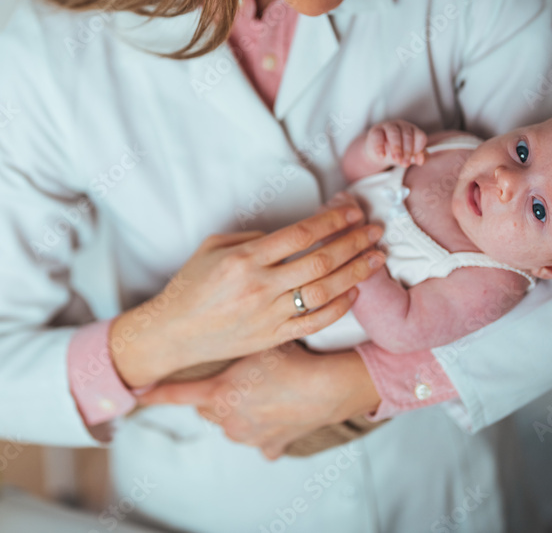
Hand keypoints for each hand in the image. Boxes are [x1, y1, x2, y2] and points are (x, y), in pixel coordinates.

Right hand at [110, 202, 385, 387]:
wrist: (174, 332)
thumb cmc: (191, 285)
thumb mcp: (212, 247)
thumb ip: (251, 237)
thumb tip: (287, 236)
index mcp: (245, 259)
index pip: (300, 235)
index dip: (332, 222)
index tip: (352, 213)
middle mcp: (260, 287)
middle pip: (320, 261)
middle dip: (354, 243)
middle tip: (376, 231)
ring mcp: (269, 315)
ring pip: (325, 292)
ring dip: (356, 273)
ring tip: (377, 258)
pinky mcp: (273, 337)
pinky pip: (315, 322)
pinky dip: (339, 307)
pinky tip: (354, 292)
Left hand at [138, 342, 380, 459]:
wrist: (327, 388)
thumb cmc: (289, 360)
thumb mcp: (254, 342)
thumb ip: (230, 335)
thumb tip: (212, 319)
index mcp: (218, 395)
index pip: (175, 395)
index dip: (154, 394)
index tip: (138, 393)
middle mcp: (228, 420)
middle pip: (206, 407)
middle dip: (211, 394)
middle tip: (225, 377)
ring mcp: (249, 437)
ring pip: (230, 424)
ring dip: (236, 411)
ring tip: (255, 392)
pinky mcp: (272, 445)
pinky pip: (261, 443)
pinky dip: (264, 433)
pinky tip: (272, 418)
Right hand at [365, 120, 427, 166]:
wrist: (380, 153)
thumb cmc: (398, 152)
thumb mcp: (409, 156)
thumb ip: (417, 157)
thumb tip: (421, 160)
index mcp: (413, 131)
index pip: (420, 136)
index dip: (419, 148)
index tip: (415, 160)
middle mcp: (402, 126)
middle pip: (407, 135)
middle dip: (407, 150)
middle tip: (405, 163)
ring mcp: (388, 126)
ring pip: (394, 133)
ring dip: (396, 147)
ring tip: (396, 159)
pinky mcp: (376, 131)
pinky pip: (378, 136)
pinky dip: (380, 146)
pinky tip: (381, 155)